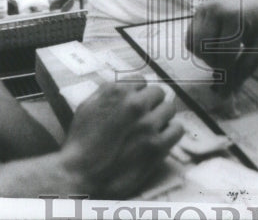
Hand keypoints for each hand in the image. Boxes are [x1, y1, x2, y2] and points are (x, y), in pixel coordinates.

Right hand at [59, 76, 182, 197]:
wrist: (80, 176)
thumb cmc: (80, 143)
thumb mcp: (87, 106)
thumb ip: (108, 92)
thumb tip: (127, 85)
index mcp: (117, 92)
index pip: (141, 81)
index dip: (138, 93)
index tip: (135, 102)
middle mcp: (135, 105)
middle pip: (158, 93)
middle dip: (151, 103)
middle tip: (144, 116)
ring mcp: (148, 125)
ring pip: (169, 109)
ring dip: (162, 116)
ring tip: (152, 128)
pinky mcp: (157, 146)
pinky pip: (177, 129)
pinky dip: (171, 132)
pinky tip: (161, 138)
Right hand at [186, 0, 257, 91]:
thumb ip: (246, 66)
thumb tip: (230, 93)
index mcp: (233, 15)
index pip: (224, 54)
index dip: (230, 70)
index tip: (237, 75)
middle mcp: (213, 10)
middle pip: (203, 50)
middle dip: (216, 63)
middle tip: (232, 61)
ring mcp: (203, 9)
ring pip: (193, 45)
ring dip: (206, 57)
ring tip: (224, 53)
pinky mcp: (198, 11)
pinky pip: (189, 38)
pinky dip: (199, 48)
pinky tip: (216, 46)